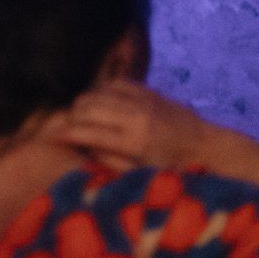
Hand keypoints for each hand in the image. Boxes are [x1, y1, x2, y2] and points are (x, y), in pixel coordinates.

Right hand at [49, 79, 207, 170]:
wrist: (206, 145)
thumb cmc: (174, 167)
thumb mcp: (143, 174)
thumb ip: (111, 161)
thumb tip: (84, 149)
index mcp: (134, 142)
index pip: (88, 132)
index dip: (65, 134)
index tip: (52, 138)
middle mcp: (135, 116)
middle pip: (87, 108)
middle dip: (71, 117)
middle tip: (68, 128)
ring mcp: (141, 99)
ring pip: (97, 92)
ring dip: (84, 104)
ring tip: (82, 117)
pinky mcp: (147, 90)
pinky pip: (114, 83)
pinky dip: (101, 92)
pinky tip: (100, 104)